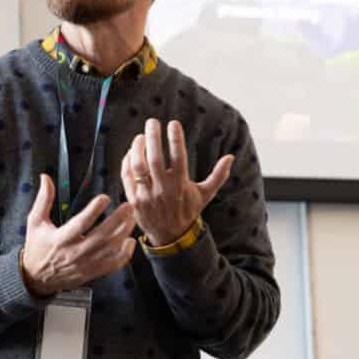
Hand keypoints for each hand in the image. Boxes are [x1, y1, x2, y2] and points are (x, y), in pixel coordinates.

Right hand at [21, 174, 136, 296]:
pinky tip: (131, 241)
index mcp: (61, 238)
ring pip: (110, 248)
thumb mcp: (35, 221)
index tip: (105, 197)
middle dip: (118, 220)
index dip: (94, 210)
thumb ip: (43, 199)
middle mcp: (75, 252)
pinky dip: (125, 255)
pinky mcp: (92, 272)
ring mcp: (85, 264)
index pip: (81, 223)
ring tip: (132, 218)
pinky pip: (113, 265)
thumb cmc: (36, 247)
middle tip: (128, 206)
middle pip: (102, 235)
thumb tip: (46, 177)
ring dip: (124, 232)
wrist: (36, 278)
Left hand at [121, 119, 233, 245]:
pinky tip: (132, 152)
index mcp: (181, 185)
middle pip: (155, 159)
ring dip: (137, 148)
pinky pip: (127, 176)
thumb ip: (218, 175)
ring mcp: (147, 195)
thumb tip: (231, 157)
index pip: (178, 157)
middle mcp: (163, 189)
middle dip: (153, 137)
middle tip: (152, 122)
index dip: (175, 138)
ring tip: (140, 136)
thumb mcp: (205, 194)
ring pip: (138, 167)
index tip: (173, 123)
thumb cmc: (188, 210)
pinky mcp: (134, 200)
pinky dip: (127, 162)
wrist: (170, 237)